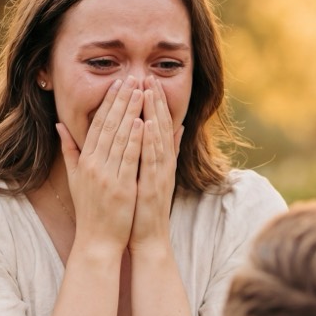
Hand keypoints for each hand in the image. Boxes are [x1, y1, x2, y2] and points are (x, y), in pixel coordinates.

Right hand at [57, 77, 143, 248]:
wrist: (97, 241)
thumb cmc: (90, 210)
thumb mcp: (75, 178)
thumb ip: (69, 151)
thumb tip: (60, 126)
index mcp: (85, 161)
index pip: (97, 125)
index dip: (108, 103)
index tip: (117, 83)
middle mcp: (94, 165)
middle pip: (108, 126)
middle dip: (121, 100)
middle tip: (131, 78)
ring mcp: (107, 176)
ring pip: (119, 138)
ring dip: (130, 112)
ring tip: (140, 92)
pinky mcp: (121, 187)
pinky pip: (129, 159)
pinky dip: (135, 140)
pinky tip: (142, 122)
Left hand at [130, 77, 181, 249]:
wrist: (148, 238)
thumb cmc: (143, 208)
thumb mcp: (150, 176)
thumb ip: (160, 153)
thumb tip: (172, 130)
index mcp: (159, 160)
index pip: (156, 125)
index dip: (153, 103)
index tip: (146, 81)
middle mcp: (162, 164)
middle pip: (160, 126)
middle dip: (154, 101)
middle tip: (148, 77)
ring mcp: (160, 174)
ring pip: (157, 138)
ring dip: (153, 114)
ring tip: (147, 92)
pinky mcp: (154, 186)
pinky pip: (152, 159)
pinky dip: (149, 141)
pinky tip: (145, 124)